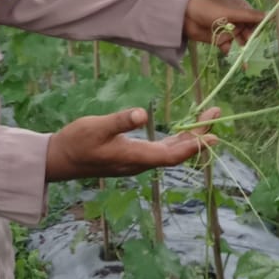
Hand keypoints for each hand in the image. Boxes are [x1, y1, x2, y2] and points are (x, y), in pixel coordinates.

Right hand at [45, 106, 220, 183]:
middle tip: (216, 115)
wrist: (62, 159)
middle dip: (198, 135)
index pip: (172, 155)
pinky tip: (183, 131)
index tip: (212, 135)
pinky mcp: (133, 156)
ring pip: (170, 151)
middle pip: (177, 153)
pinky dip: (176, 140)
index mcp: (135, 157)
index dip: (193, 146)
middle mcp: (141, 163)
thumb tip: (141, 115)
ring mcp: (138, 161)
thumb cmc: (77, 142)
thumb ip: (119, 121)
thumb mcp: (96, 127)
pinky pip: (162, 150)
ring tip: (206, 120)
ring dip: (189, 137)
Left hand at [184, 0, 262, 52]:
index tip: (258, 34)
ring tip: (243, 54)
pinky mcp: (219, 39)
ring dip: (242, 47)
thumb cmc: (208, 9)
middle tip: (248, 44)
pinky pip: (228, 47)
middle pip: (249, 31)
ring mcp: (228, 29)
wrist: (185, 16)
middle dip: (250, 39)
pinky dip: (228, 50)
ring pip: (240, 40)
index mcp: (240, 8)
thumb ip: (249, 16)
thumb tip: (271, 15)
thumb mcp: (230, 12)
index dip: (258, 27)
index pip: (255, 19)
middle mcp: (236, 19)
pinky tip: (226, 50)